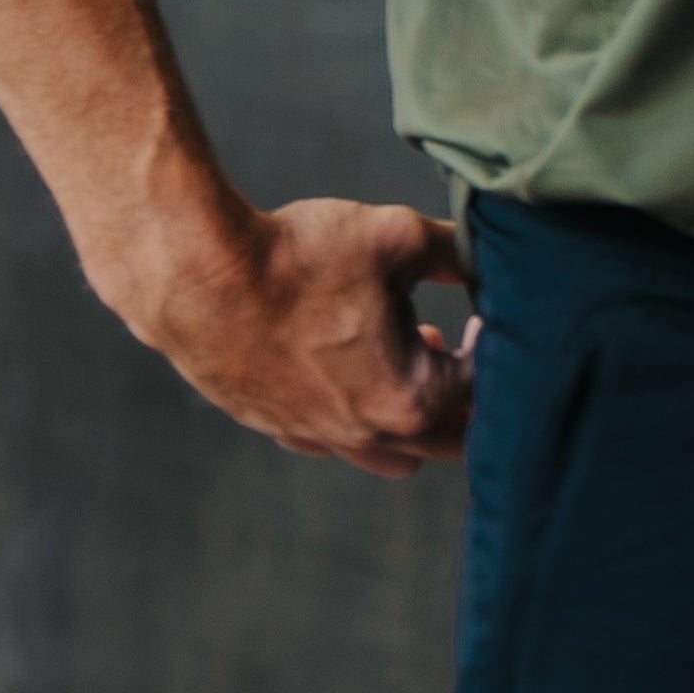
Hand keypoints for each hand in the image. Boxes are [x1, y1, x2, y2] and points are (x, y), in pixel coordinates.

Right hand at [106, 195, 477, 476]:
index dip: (497, 345)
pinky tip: (352, 361)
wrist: (196, 276)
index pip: (483, 389)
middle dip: (468, 396)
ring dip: (416, 412)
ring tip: (408, 346)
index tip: (487, 309)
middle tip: (466, 343)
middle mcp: (368, 435)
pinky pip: (340, 443)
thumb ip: (455, 252)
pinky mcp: (277, 428)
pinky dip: (361, 415)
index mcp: (410, 398)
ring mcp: (318, 438)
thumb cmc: (298, 257)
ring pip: (395, 455)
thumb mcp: (397, 237)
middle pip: (451, 441)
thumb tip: (490, 254)